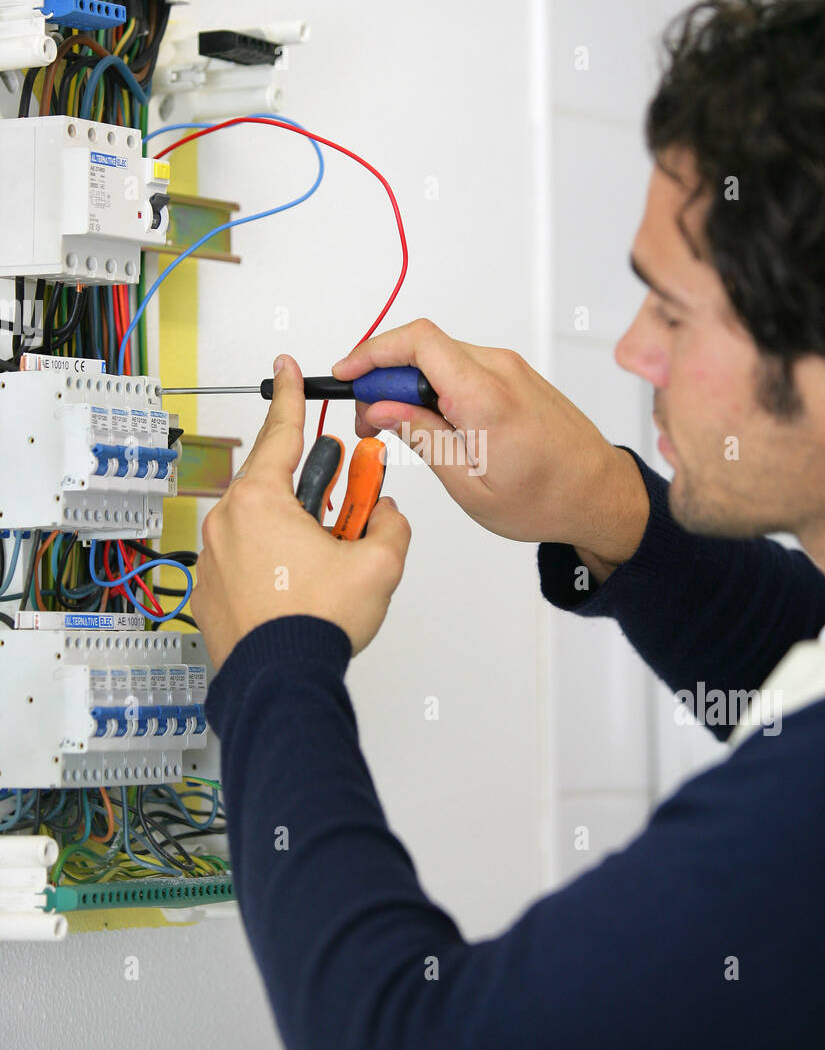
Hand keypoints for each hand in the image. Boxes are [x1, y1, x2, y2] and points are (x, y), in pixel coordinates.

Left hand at [190, 354, 411, 671]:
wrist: (280, 681)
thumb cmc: (317, 623)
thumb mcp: (380, 563)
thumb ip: (390, 524)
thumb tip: (382, 515)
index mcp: (260, 500)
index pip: (280, 432)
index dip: (289, 395)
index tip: (284, 368)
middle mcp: (227, 522)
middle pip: (281, 488)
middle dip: (317, 499)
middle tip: (347, 519)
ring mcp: (212, 559)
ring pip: (265, 528)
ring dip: (297, 538)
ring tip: (326, 572)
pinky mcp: (210, 592)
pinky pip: (247, 562)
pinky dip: (274, 569)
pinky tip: (299, 595)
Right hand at [332, 318, 647, 569]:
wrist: (599, 495)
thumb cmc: (546, 499)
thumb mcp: (469, 484)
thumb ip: (422, 437)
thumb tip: (382, 408)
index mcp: (487, 396)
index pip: (417, 342)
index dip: (372, 352)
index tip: (347, 376)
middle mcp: (500, 370)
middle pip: (423, 348)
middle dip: (384, 377)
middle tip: (369, 420)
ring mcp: (511, 369)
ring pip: (441, 356)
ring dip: (409, 383)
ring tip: (398, 426)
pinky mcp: (515, 375)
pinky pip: (463, 366)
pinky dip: (436, 384)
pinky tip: (430, 420)